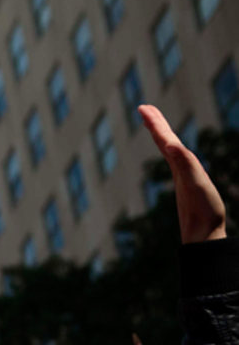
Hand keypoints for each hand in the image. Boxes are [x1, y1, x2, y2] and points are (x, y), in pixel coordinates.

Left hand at [139, 104, 225, 242]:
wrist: (203, 237)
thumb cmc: (201, 211)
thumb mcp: (195, 183)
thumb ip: (184, 163)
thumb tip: (170, 145)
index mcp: (178, 166)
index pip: (164, 138)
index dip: (155, 122)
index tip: (142, 107)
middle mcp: (177, 170)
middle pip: (164, 142)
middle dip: (156, 124)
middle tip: (146, 108)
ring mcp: (183, 179)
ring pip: (170, 152)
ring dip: (163, 136)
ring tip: (158, 126)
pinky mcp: (190, 187)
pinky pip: (180, 164)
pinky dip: (175, 153)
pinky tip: (175, 155)